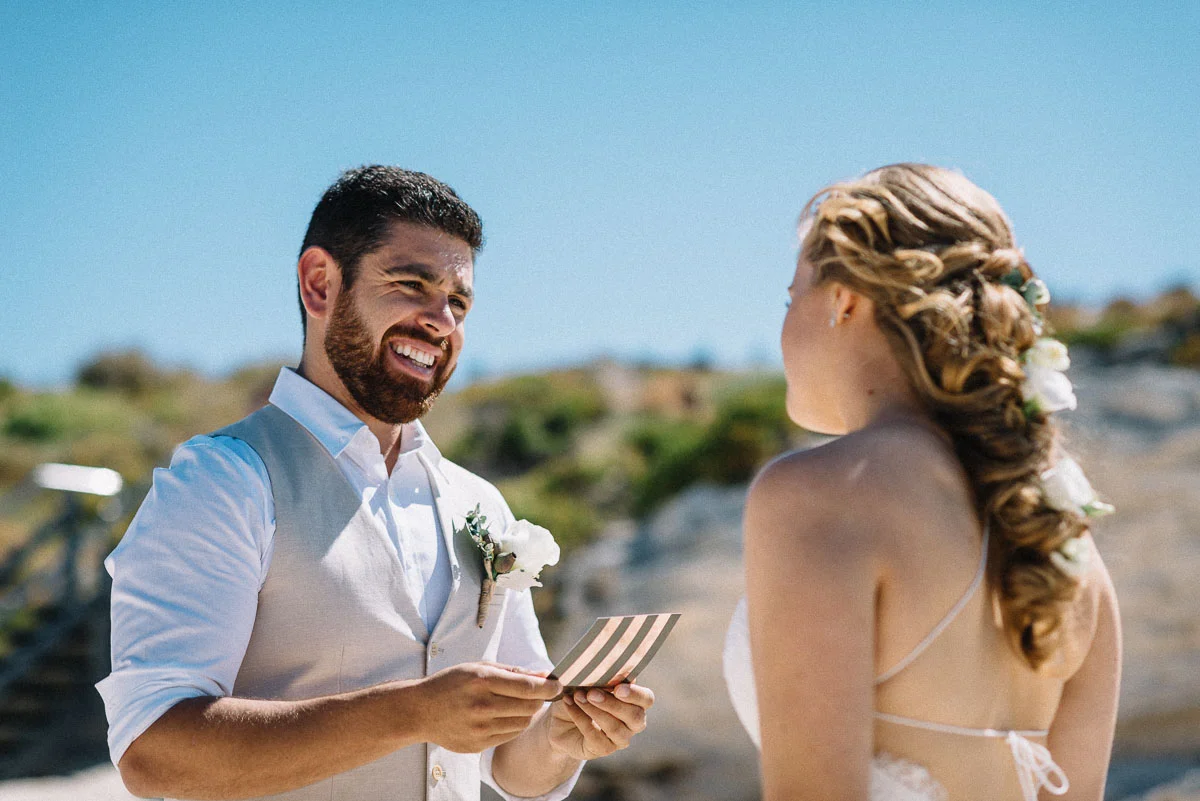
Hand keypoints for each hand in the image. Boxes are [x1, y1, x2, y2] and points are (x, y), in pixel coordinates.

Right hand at [413, 662, 560, 752]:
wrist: (420, 710)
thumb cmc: (452, 683)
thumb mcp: (479, 667)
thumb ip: (513, 671)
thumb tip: (544, 674)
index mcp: (482, 681)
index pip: (528, 687)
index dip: (549, 687)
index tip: (558, 685)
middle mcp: (482, 706)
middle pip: (529, 707)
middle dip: (540, 699)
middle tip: (540, 693)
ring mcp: (479, 728)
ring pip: (522, 723)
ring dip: (528, 713)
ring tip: (519, 704)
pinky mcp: (478, 745)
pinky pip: (509, 735)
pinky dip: (514, 725)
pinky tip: (505, 716)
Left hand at [547, 682, 653, 759]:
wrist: (561, 718)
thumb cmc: (582, 695)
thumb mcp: (591, 683)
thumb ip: (606, 679)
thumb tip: (617, 673)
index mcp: (636, 702)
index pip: (647, 699)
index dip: (635, 694)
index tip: (618, 688)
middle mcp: (633, 723)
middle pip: (634, 716)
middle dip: (612, 704)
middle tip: (591, 693)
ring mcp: (620, 738)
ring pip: (614, 727)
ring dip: (594, 710)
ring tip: (577, 696)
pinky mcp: (603, 749)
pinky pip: (595, 736)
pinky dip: (580, 718)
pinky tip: (570, 705)